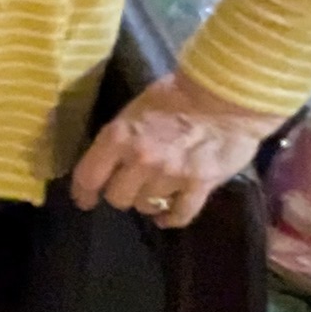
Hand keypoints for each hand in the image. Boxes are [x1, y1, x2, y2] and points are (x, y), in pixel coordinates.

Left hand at [70, 70, 280, 228]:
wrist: (226, 95)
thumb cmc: (179, 93)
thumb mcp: (137, 108)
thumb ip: (122, 136)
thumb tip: (111, 159)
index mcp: (119, 136)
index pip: (88, 176)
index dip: (83, 192)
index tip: (85, 200)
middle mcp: (140, 160)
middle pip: (118, 198)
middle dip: (121, 194)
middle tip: (130, 186)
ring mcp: (170, 175)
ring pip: (147, 206)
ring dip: (149, 201)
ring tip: (156, 191)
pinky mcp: (199, 185)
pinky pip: (180, 215)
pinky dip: (172, 218)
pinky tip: (168, 215)